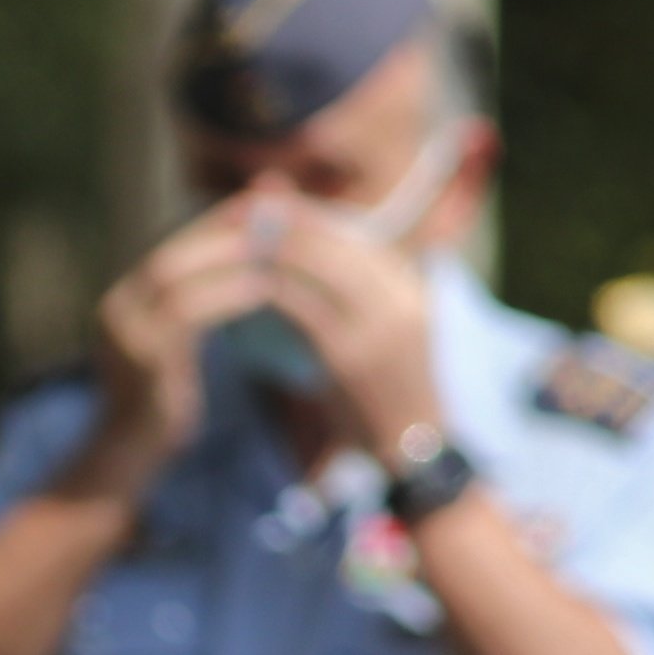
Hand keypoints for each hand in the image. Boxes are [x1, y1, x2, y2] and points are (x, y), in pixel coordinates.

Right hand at [73, 205, 274, 498]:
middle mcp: (116, 308)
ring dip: (228, 258)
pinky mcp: (140, 358)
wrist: (128, 454)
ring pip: (175, 276)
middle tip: (278, 219)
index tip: (266, 205)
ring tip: (276, 249)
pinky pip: (187, 312)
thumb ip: (202, 305)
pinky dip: (227, 294)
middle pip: (173, 253)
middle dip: (224, 233)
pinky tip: (264, 288)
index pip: (174, 246)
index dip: (218, 223)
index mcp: (125, 299)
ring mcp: (123, 333)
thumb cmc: (164, 401)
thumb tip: (244, 270)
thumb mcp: (180, 344)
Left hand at [243, 192, 443, 459]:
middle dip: (290, 220)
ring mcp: (380, 325)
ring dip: (274, 246)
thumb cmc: (388, 397)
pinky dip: (269, 288)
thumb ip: (352, 299)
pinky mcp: (351, 355)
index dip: (314, 215)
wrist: (418, 451)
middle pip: (340, 240)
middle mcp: (403, 298)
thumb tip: (305, 265)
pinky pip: (302, 307)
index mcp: (413, 290)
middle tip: (243, 208)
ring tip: (234, 237)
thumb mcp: (383, 338)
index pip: (361, 236)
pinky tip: (242, 282)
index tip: (274, 203)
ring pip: (321, 265)